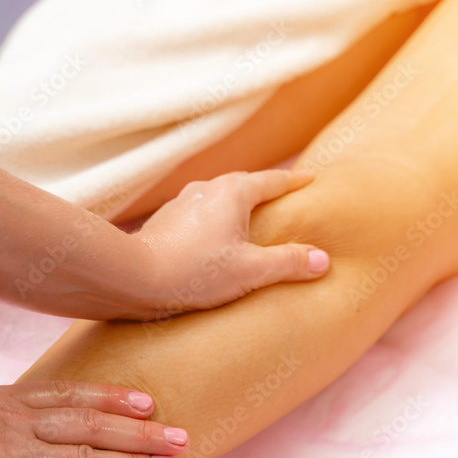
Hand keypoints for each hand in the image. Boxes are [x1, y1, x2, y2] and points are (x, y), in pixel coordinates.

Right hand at [0, 380, 187, 457]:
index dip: (116, 399)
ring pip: (89, 457)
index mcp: (13, 399)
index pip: (77, 396)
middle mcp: (25, 423)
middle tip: (181, 435)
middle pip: (96, 426)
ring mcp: (19, 454)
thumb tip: (10, 409)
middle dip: (143, 431)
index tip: (148, 401)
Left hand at [135, 168, 329, 317]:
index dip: (295, 182)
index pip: (273, 181)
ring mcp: (183, 203)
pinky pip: (201, 215)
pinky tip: (217, 242)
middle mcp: (207, 189)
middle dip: (267, 191)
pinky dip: (216, 222)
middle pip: (245, 185)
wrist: (134, 278)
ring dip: (238, 207)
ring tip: (252, 222)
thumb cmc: (195, 272)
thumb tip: (323, 260)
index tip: (311, 179)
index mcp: (233, 192)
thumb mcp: (252, 271)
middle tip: (286, 199)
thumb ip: (289, 263)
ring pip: (219, 199)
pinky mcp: (166, 222)